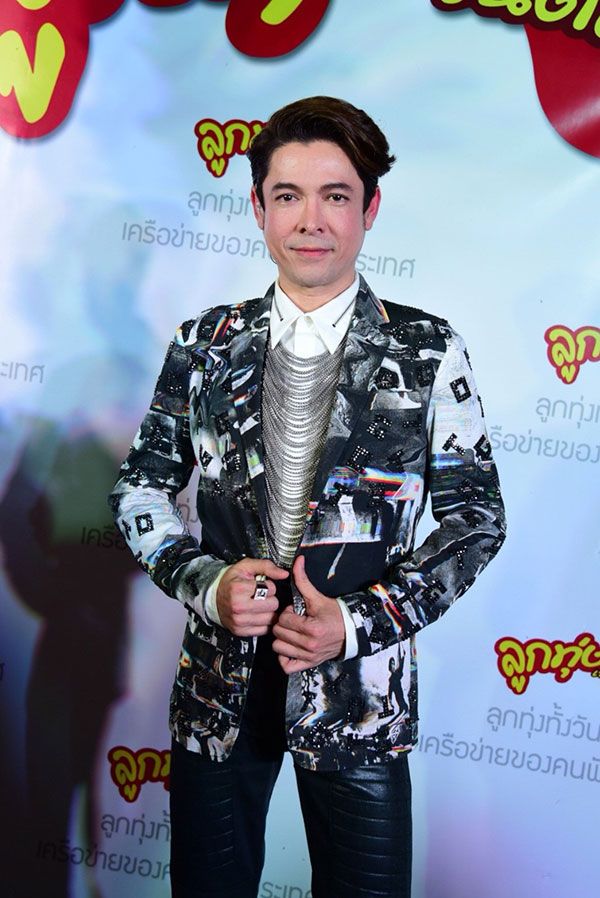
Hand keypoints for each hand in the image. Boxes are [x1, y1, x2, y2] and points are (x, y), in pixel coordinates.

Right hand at [216, 558, 287, 636]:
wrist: (214, 597)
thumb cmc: (231, 581)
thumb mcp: (246, 566)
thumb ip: (266, 566)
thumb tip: (284, 574)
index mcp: (239, 589)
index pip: (271, 589)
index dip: (269, 586)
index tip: (261, 586)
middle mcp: (238, 606)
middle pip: (273, 605)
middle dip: (270, 599)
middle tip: (261, 596)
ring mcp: (239, 621)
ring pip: (270, 618)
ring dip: (268, 611)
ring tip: (259, 605)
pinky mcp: (240, 631)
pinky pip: (264, 629)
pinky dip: (264, 622)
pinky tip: (257, 614)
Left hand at [272, 555, 344, 673]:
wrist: (352, 631)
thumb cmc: (336, 615)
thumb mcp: (318, 598)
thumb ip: (303, 581)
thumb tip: (297, 562)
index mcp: (312, 628)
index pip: (283, 619)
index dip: (287, 612)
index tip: (296, 612)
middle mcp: (310, 645)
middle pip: (278, 633)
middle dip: (284, 624)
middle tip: (294, 621)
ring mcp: (309, 656)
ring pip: (278, 647)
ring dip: (282, 639)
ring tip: (292, 632)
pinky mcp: (309, 664)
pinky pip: (286, 666)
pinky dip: (285, 657)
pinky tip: (290, 646)